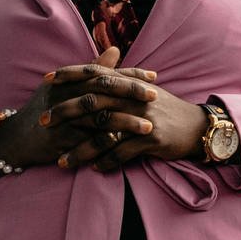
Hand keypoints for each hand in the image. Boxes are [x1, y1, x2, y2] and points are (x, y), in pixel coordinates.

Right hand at [0, 46, 160, 169]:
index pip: (104, 72)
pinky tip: (125, 144)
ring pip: (98, 116)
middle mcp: (64, 94)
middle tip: (155, 96)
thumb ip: (92, 70)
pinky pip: (87, 141)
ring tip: (149, 127)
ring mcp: (61, 116)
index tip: (154, 77)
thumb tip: (116, 49)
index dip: (130, 74)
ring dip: (125, 121)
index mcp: (68, 80)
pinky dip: (107, 142)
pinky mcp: (59, 139)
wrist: (16, 139)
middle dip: (130, 92)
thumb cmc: (45, 109)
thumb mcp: (66, 87)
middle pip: (102, 89)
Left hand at [57, 77, 211, 172]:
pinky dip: (106, 162)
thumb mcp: (145, 91)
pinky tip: (93, 168)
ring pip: (103, 134)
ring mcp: (143, 118)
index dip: (71, 75)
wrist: (198, 126)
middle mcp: (134, 98)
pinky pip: (122, 152)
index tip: (47, 79)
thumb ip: (120, 81)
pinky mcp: (151, 139)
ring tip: (62, 162)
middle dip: (65, 112)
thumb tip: (96, 71)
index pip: (96, 73)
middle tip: (42, 122)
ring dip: (80, 149)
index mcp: (131, 84)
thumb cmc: (167, 110)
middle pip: (93, 102)